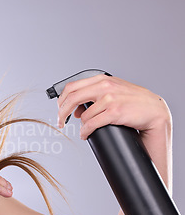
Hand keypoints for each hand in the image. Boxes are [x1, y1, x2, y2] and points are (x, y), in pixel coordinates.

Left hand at [56, 74, 170, 139]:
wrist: (154, 110)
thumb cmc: (133, 102)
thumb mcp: (113, 92)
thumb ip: (95, 96)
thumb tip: (75, 110)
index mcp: (101, 79)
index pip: (72, 87)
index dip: (61, 100)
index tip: (59, 110)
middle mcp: (104, 86)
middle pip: (72, 98)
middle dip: (62, 113)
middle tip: (60, 122)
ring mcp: (110, 98)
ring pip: (83, 115)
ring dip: (80, 126)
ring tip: (83, 130)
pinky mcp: (115, 112)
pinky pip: (92, 124)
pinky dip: (85, 131)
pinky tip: (85, 134)